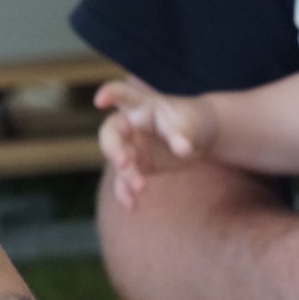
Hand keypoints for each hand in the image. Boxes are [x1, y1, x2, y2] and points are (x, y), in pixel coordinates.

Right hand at [94, 76, 218, 208]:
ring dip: (125, 175)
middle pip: (111, 133)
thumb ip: (183, 133)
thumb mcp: (191, 124)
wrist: (199, 138)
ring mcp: (131, 146)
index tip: (100, 100)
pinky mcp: (136, 166)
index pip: (124, 94)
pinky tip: (133, 206)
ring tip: (140, 188)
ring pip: (118, 160)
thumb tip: (183, 149)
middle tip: (124, 162)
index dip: (110, 93)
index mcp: (143, 105)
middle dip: (113, 147)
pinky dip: (126, 193)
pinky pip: (124, 180)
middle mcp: (131, 125)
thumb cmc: (192, 122)